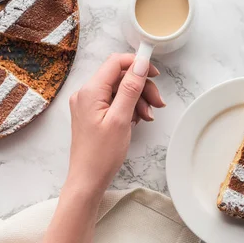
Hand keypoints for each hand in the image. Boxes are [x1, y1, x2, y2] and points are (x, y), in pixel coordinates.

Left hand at [66, 53, 164, 195]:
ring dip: (137, 100)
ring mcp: (88, 104)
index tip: (155, 74)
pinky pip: (114, 102)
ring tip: (148, 117)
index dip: (137, 64)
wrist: (87, 180)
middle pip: (119, 77)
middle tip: (157, 103)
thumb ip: (130, 88)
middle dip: (141, 87)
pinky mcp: (92, 114)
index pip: (115, 62)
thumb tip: (140, 64)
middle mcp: (86, 94)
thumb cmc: (101, 154)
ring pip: (119, 90)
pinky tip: (137, 121)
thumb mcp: (121, 119)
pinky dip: (128, 108)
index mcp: (90, 91)